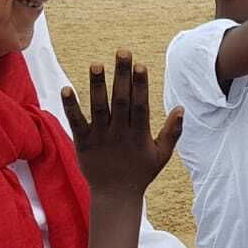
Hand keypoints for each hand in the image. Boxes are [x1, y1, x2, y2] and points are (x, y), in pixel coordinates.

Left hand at [60, 51, 182, 200]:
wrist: (115, 196)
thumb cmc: (141, 173)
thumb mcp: (162, 155)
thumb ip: (173, 132)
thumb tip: (181, 107)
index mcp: (139, 134)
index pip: (140, 105)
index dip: (140, 85)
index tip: (140, 64)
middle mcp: (119, 133)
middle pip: (120, 100)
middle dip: (121, 75)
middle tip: (122, 51)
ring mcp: (100, 137)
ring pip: (98, 108)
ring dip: (97, 86)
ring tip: (96, 64)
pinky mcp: (83, 143)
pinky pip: (76, 122)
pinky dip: (70, 107)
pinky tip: (66, 89)